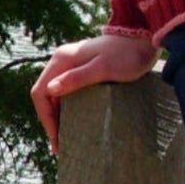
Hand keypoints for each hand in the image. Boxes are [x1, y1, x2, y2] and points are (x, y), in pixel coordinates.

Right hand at [30, 33, 159, 150]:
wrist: (143, 39)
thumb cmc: (127, 54)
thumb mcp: (103, 69)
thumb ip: (77, 78)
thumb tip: (51, 90)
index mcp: (62, 60)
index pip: (41, 92)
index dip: (46, 117)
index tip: (56, 138)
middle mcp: (62, 61)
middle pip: (46, 94)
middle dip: (50, 120)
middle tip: (60, 144)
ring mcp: (71, 64)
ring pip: (55, 94)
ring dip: (58, 115)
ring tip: (66, 137)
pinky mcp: (82, 69)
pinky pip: (67, 91)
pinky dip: (67, 107)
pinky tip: (75, 120)